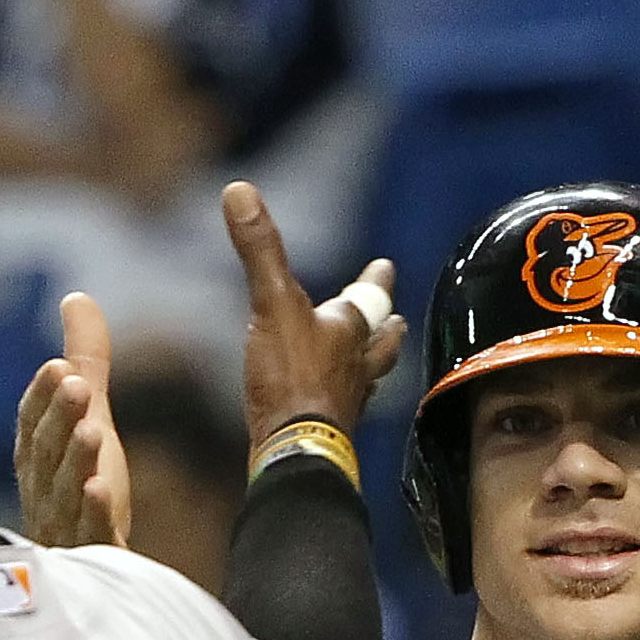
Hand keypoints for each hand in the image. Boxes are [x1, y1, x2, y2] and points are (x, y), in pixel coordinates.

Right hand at [16, 291, 131, 548]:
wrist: (92, 573)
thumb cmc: (81, 489)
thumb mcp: (87, 418)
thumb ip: (85, 361)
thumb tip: (77, 297)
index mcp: (36, 457)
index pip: (32, 424)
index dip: (43, 399)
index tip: (59, 368)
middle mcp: (42, 490)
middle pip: (46, 453)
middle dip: (59, 418)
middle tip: (78, 385)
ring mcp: (63, 528)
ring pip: (63, 493)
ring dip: (74, 461)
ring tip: (93, 431)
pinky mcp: (91, 559)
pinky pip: (87, 538)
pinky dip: (90, 516)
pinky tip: (98, 492)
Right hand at [222, 180, 403, 446]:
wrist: (295, 450)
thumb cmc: (291, 377)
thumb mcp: (272, 303)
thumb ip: (259, 250)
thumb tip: (239, 189)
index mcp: (349, 331)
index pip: (370, 298)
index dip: (376, 281)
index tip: (386, 267)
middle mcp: (355, 367)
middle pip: (381, 344)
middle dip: (388, 331)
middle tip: (400, 323)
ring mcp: (345, 404)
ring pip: (368, 380)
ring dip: (372, 368)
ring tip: (376, 366)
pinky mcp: (328, 435)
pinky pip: (343, 412)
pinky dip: (344, 403)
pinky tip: (336, 408)